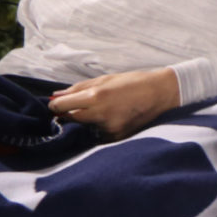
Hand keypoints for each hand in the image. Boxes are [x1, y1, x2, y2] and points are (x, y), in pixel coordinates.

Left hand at [48, 68, 179, 138]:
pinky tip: (114, 117)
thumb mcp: (106, 79)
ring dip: (87, 120)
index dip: (56, 105)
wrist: (162, 93)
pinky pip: (98, 133)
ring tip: (105, 109)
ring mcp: (107, 128)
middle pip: (70, 118)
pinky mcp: (115, 137)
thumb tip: (55, 96)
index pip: (61, 107)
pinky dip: (100, 127)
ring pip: (84, 126)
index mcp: (96, 96)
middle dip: (71, 113)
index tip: (58, 104)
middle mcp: (99, 115)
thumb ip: (78, 88)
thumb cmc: (134, 82)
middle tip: (81, 106)